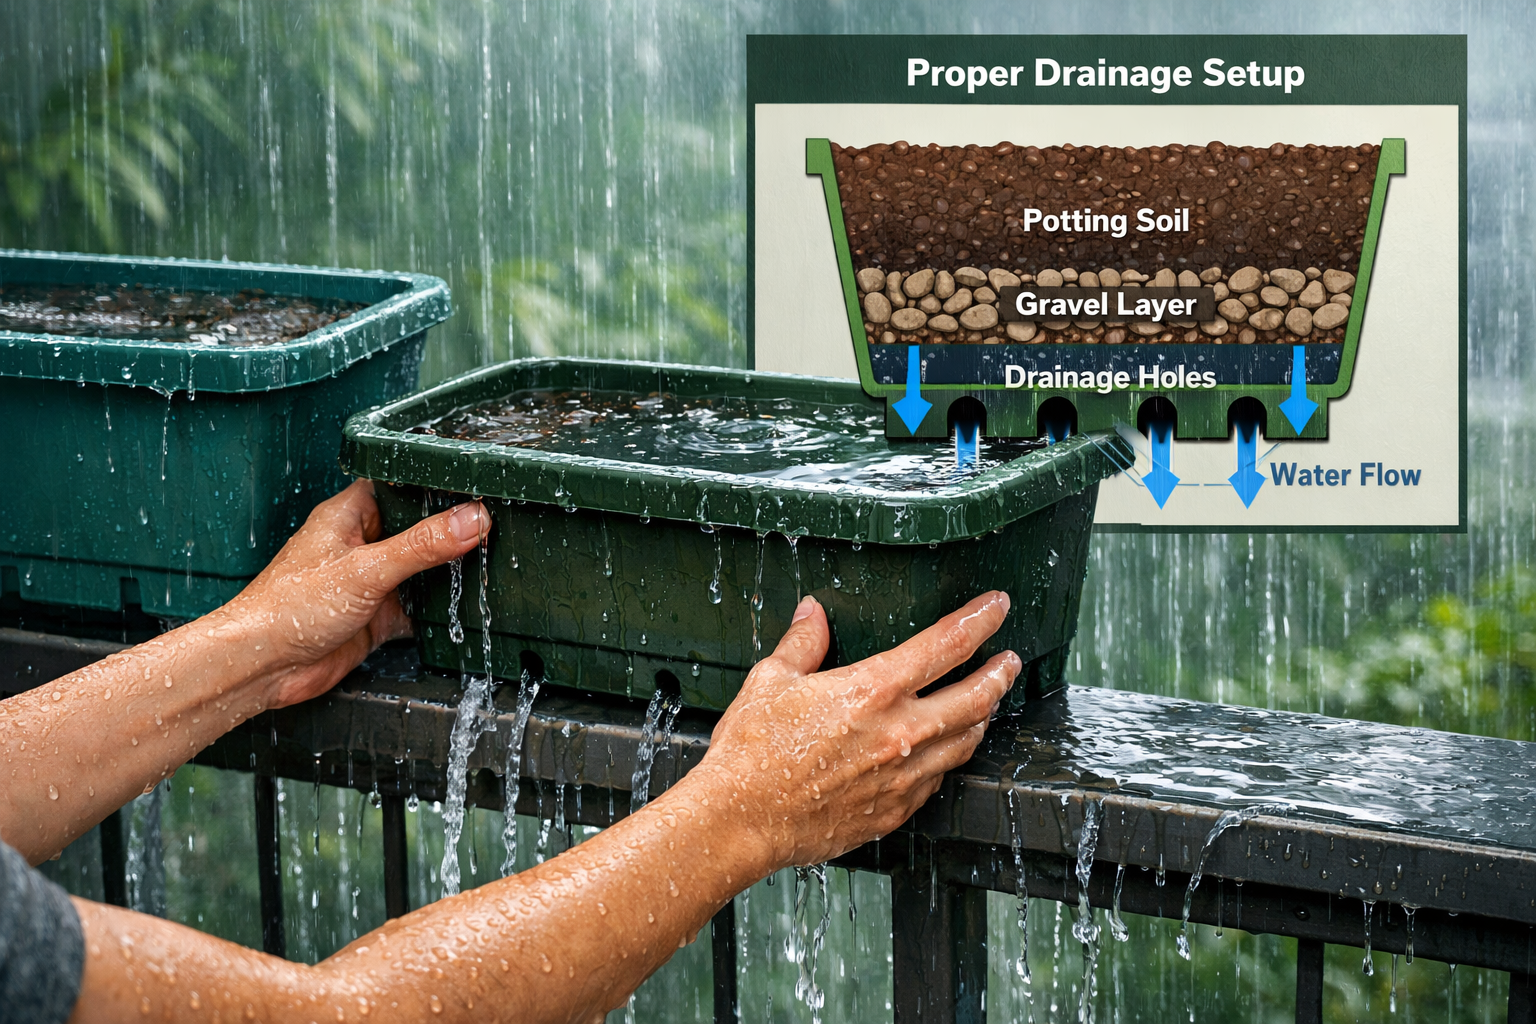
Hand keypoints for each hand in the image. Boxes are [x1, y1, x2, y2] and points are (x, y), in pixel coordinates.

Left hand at [222, 479, 486, 707]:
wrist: (262, 666)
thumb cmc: (286, 609)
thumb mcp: (366, 569)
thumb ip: (422, 545)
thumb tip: (471, 519)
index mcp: (349, 515)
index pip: (399, 484)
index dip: (434, 483)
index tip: (475, 485)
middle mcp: (360, 545)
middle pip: (417, 529)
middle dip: (449, 532)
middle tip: (492, 527)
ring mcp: (369, 582)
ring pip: (421, 570)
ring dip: (445, 573)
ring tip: (484, 565)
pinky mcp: (375, 617)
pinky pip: (417, 608)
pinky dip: (437, 611)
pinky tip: (459, 609)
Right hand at [690, 591, 1018, 870]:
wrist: (741, 820)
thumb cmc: (751, 752)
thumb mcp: (772, 680)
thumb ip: (803, 643)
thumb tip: (814, 613)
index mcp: (873, 690)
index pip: (947, 645)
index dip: (980, 620)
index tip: (996, 607)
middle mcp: (899, 733)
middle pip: (976, 697)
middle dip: (1000, 673)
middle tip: (1009, 660)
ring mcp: (903, 777)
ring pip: (965, 742)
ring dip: (982, 717)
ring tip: (986, 703)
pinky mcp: (895, 810)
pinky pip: (937, 779)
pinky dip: (947, 758)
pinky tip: (942, 750)